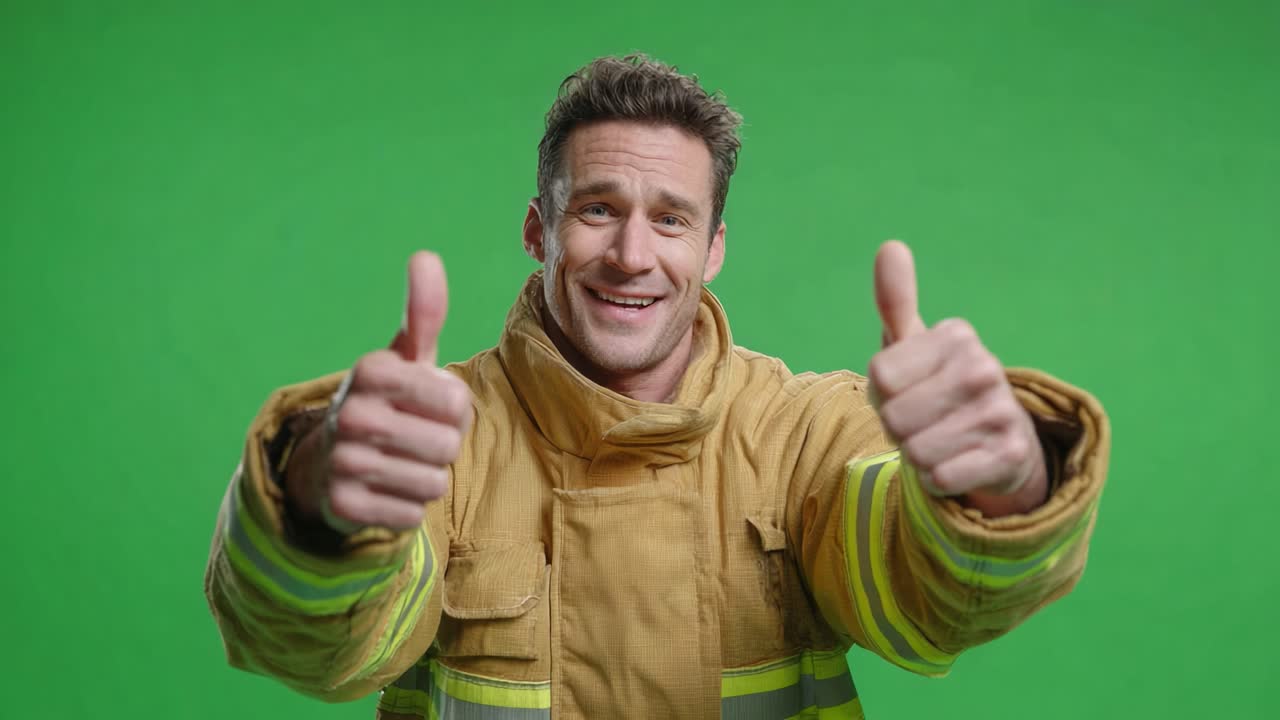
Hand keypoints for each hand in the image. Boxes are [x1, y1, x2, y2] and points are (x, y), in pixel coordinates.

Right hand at [285, 251, 472, 531]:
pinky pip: (410, 516)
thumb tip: (426, 256)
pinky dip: (407, 508)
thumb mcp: (406, 358)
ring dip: (427, 478)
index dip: (454, 410)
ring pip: (432, 483)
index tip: (428, 405)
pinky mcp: (342, 505)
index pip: (457, 402)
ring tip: (401, 463)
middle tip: (416, 439)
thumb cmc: (388, 401)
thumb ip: (424, 312)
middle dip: (443, 447)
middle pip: (448, 446)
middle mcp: (351, 413)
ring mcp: (342, 460)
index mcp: (372, 371)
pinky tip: (386, 491)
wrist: (329, 460)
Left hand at [867, 241, 1046, 514]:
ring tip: (941, 440)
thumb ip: (896, 300)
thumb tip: (890, 246)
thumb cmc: (939, 388)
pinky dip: (939, 480)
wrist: (1000, 442)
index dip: (882, 395)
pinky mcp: (1011, 454)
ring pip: (916, 452)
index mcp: (956, 335)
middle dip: (898, 429)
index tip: (907, 390)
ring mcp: (1001, 410)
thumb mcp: (914, 345)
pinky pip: (942, 478)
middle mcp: (984, 366)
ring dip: (918, 456)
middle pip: (894, 418)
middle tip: (924, 421)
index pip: (880, 378)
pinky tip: (959, 463)